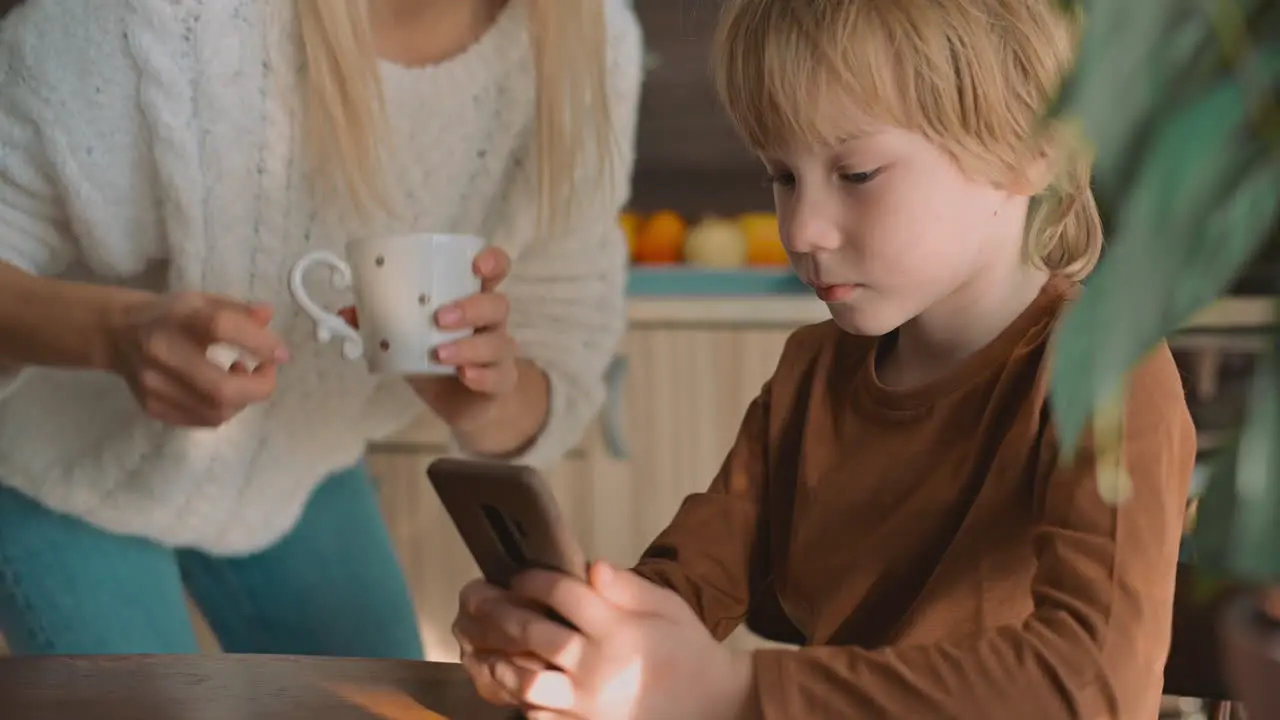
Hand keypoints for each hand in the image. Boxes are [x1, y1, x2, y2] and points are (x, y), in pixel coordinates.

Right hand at [107, 292, 289, 426]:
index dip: (259, 342)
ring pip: (216, 411)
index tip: (281, 352)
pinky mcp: (152, 406)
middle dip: (259, 387)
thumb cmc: (171, 315)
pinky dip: (225, 409)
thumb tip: (269, 317)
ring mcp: (154, 385)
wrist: (118, 333)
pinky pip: (202, 420)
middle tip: (267, 372)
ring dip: (243, 400)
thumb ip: (238, 310)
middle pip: (220, 388)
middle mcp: (162, 351)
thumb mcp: (204, 301)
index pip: (220, 327)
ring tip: (241, 377)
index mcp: (178, 316)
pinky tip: (223, 392)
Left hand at [339, 247, 518, 427]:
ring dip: (469, 346)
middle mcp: (491, 323)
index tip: (476, 265)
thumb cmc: (437, 359)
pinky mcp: (500, 382)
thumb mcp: (409, 339)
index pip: (495, 271)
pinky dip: (481, 375)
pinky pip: (498, 376)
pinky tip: (464, 375)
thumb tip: (345, 312)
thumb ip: (381, 323)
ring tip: (440, 353)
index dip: (492, 261)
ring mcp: (499, 353)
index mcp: (472, 300)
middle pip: (498, 305)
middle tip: (439, 318)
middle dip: (471, 308)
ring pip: (499, 343)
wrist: (464, 403)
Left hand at [454, 563, 754, 719]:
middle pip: (532, 633)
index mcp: (617, 630)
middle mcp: (597, 666)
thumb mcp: (669, 607)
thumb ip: (628, 587)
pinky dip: (522, 700)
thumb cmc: (689, 650)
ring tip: (488, 647)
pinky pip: (540, 716)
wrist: (714, 705)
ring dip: (501, 660)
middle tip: (483, 601)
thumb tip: (591, 565)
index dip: (534, 579)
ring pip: (525, 681)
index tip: (519, 575)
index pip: (562, 593)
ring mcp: (587, 703)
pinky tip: (517, 684)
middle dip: (501, 612)